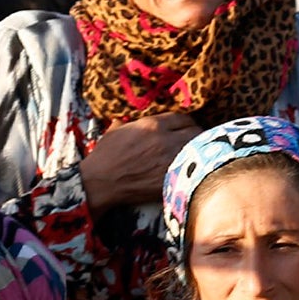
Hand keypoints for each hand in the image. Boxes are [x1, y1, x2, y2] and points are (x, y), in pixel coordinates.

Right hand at [78, 113, 198, 215]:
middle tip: (195, 141)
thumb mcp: (114, 132)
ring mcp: (170, 159)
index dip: (186, 122)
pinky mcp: (171, 177)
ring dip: (198, 152)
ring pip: (198, 150)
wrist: (100, 182)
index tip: (185, 128)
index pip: (182, 117)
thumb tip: (125, 121)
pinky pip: (191, 168)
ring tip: (196, 156)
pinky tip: (190, 170)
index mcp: (152, 124)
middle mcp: (165, 139)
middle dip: (197, 135)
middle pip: (196, 131)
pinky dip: (193, 168)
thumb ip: (126, 123)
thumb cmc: (104, 157)